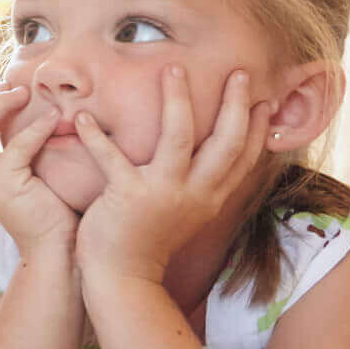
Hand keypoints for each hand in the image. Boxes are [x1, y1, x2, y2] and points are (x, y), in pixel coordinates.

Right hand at [0, 81, 77, 254]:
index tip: (5, 89)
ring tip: (25, 95)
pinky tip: (53, 119)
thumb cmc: (49, 208)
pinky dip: (36, 127)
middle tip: (13, 86)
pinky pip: (16, 144)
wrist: (54, 246)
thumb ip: (17, 147)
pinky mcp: (4, 184)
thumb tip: (28, 111)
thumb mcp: (26, 171)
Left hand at [71, 67, 270, 286]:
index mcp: (210, 197)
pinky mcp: (129, 197)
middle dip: (236, 104)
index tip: (264, 98)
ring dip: (177, 99)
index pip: (244, 157)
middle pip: (226, 142)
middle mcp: (195, 194)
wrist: (124, 279)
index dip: (258, 128)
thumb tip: (208, 158)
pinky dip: (96, 136)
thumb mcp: (187, 213)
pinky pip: (113, 158)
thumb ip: (200, 185)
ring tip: (173, 68)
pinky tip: (85, 117)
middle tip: (240, 72)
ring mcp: (164, 194)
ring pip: (180, 137)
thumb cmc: (150, 240)